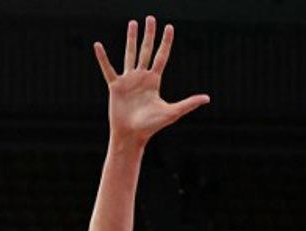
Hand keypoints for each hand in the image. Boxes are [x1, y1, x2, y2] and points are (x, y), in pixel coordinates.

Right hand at [93, 17, 209, 145]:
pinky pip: (108, 69)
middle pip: (146, 51)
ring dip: (131, 39)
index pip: (161, 57)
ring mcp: (128, 80)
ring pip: (130, 54)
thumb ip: (188, 103)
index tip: (169, 27)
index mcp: (154, 81)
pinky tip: (98, 45)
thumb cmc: (151, 126)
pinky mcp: (115, 86)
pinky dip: (103, 58)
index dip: (166, 42)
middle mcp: (141, 78)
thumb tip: (207, 98)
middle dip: (149, 34)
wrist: (132, 135)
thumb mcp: (172, 112)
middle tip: (151, 18)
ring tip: (133, 23)